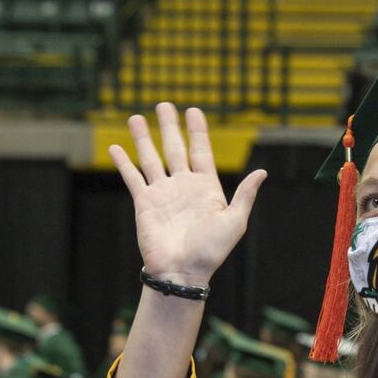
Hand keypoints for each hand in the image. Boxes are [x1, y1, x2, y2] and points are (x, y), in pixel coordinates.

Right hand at [108, 103, 265, 285]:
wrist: (182, 272)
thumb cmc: (211, 251)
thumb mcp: (234, 221)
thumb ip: (245, 195)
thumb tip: (262, 172)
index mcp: (206, 188)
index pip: (201, 151)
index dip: (197, 131)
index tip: (193, 110)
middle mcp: (183, 186)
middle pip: (175, 148)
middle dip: (169, 126)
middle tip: (164, 105)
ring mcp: (162, 193)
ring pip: (151, 158)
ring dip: (143, 138)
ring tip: (134, 117)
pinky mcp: (144, 203)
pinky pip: (132, 178)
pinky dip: (124, 162)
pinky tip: (115, 148)